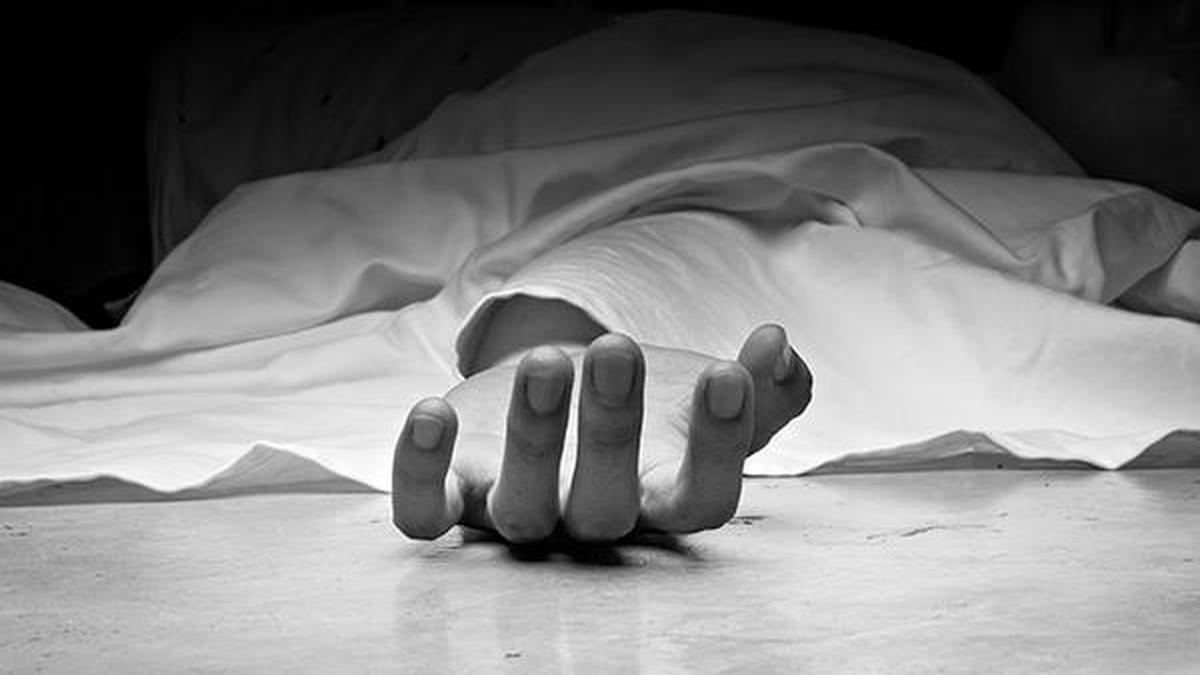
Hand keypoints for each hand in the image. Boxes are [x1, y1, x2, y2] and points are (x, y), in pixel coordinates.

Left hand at [392, 324, 811, 542]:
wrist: (560, 399)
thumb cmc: (645, 407)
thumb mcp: (702, 395)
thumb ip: (761, 385)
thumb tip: (780, 347)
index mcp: (660, 498)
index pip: (702, 501)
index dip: (720, 448)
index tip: (729, 372)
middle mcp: (590, 520)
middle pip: (605, 508)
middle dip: (612, 433)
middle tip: (621, 351)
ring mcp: (518, 512)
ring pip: (521, 509)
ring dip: (533, 438)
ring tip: (548, 360)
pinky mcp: (456, 496)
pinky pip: (426, 514)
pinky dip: (418, 474)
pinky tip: (430, 413)